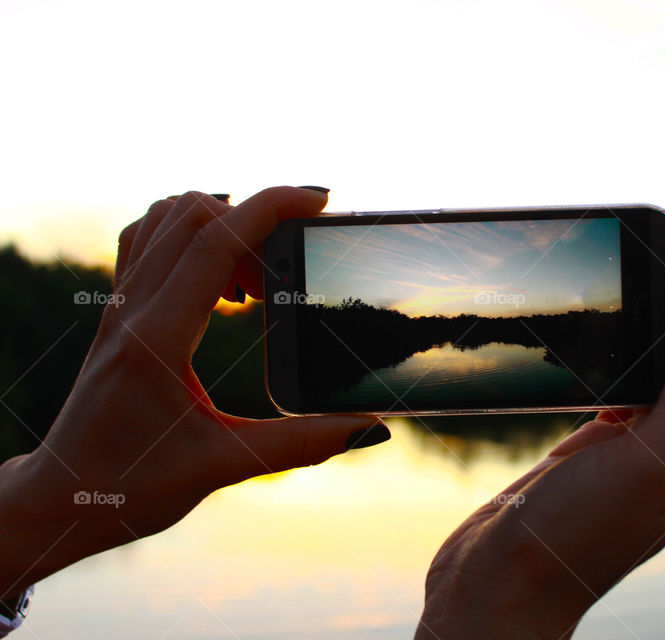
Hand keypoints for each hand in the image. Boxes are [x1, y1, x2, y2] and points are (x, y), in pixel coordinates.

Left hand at [0, 188, 389, 598]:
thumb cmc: (130, 486)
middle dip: (255, 221)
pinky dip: (189, 234)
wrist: (59, 497)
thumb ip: (301, 444)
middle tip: (285, 278)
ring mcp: (119, 306)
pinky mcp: (117, 312)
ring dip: (220, 225)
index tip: (319, 200)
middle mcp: (132, 310)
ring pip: (164, 218)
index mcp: (157, 339)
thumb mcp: (222, 466)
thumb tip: (369, 426)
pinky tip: (217, 278)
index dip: (271, 207)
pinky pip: (147, 240)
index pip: (215, 241)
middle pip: (191, 214)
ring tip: (253, 279)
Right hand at [417, 232, 664, 638]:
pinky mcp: (591, 455)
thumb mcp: (647, 465)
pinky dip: (628, 354)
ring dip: (663, 322)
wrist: (501, 589)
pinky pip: (620, 391)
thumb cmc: (573, 536)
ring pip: (658, 372)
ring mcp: (630, 455)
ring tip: (659, 274)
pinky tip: (622, 338)